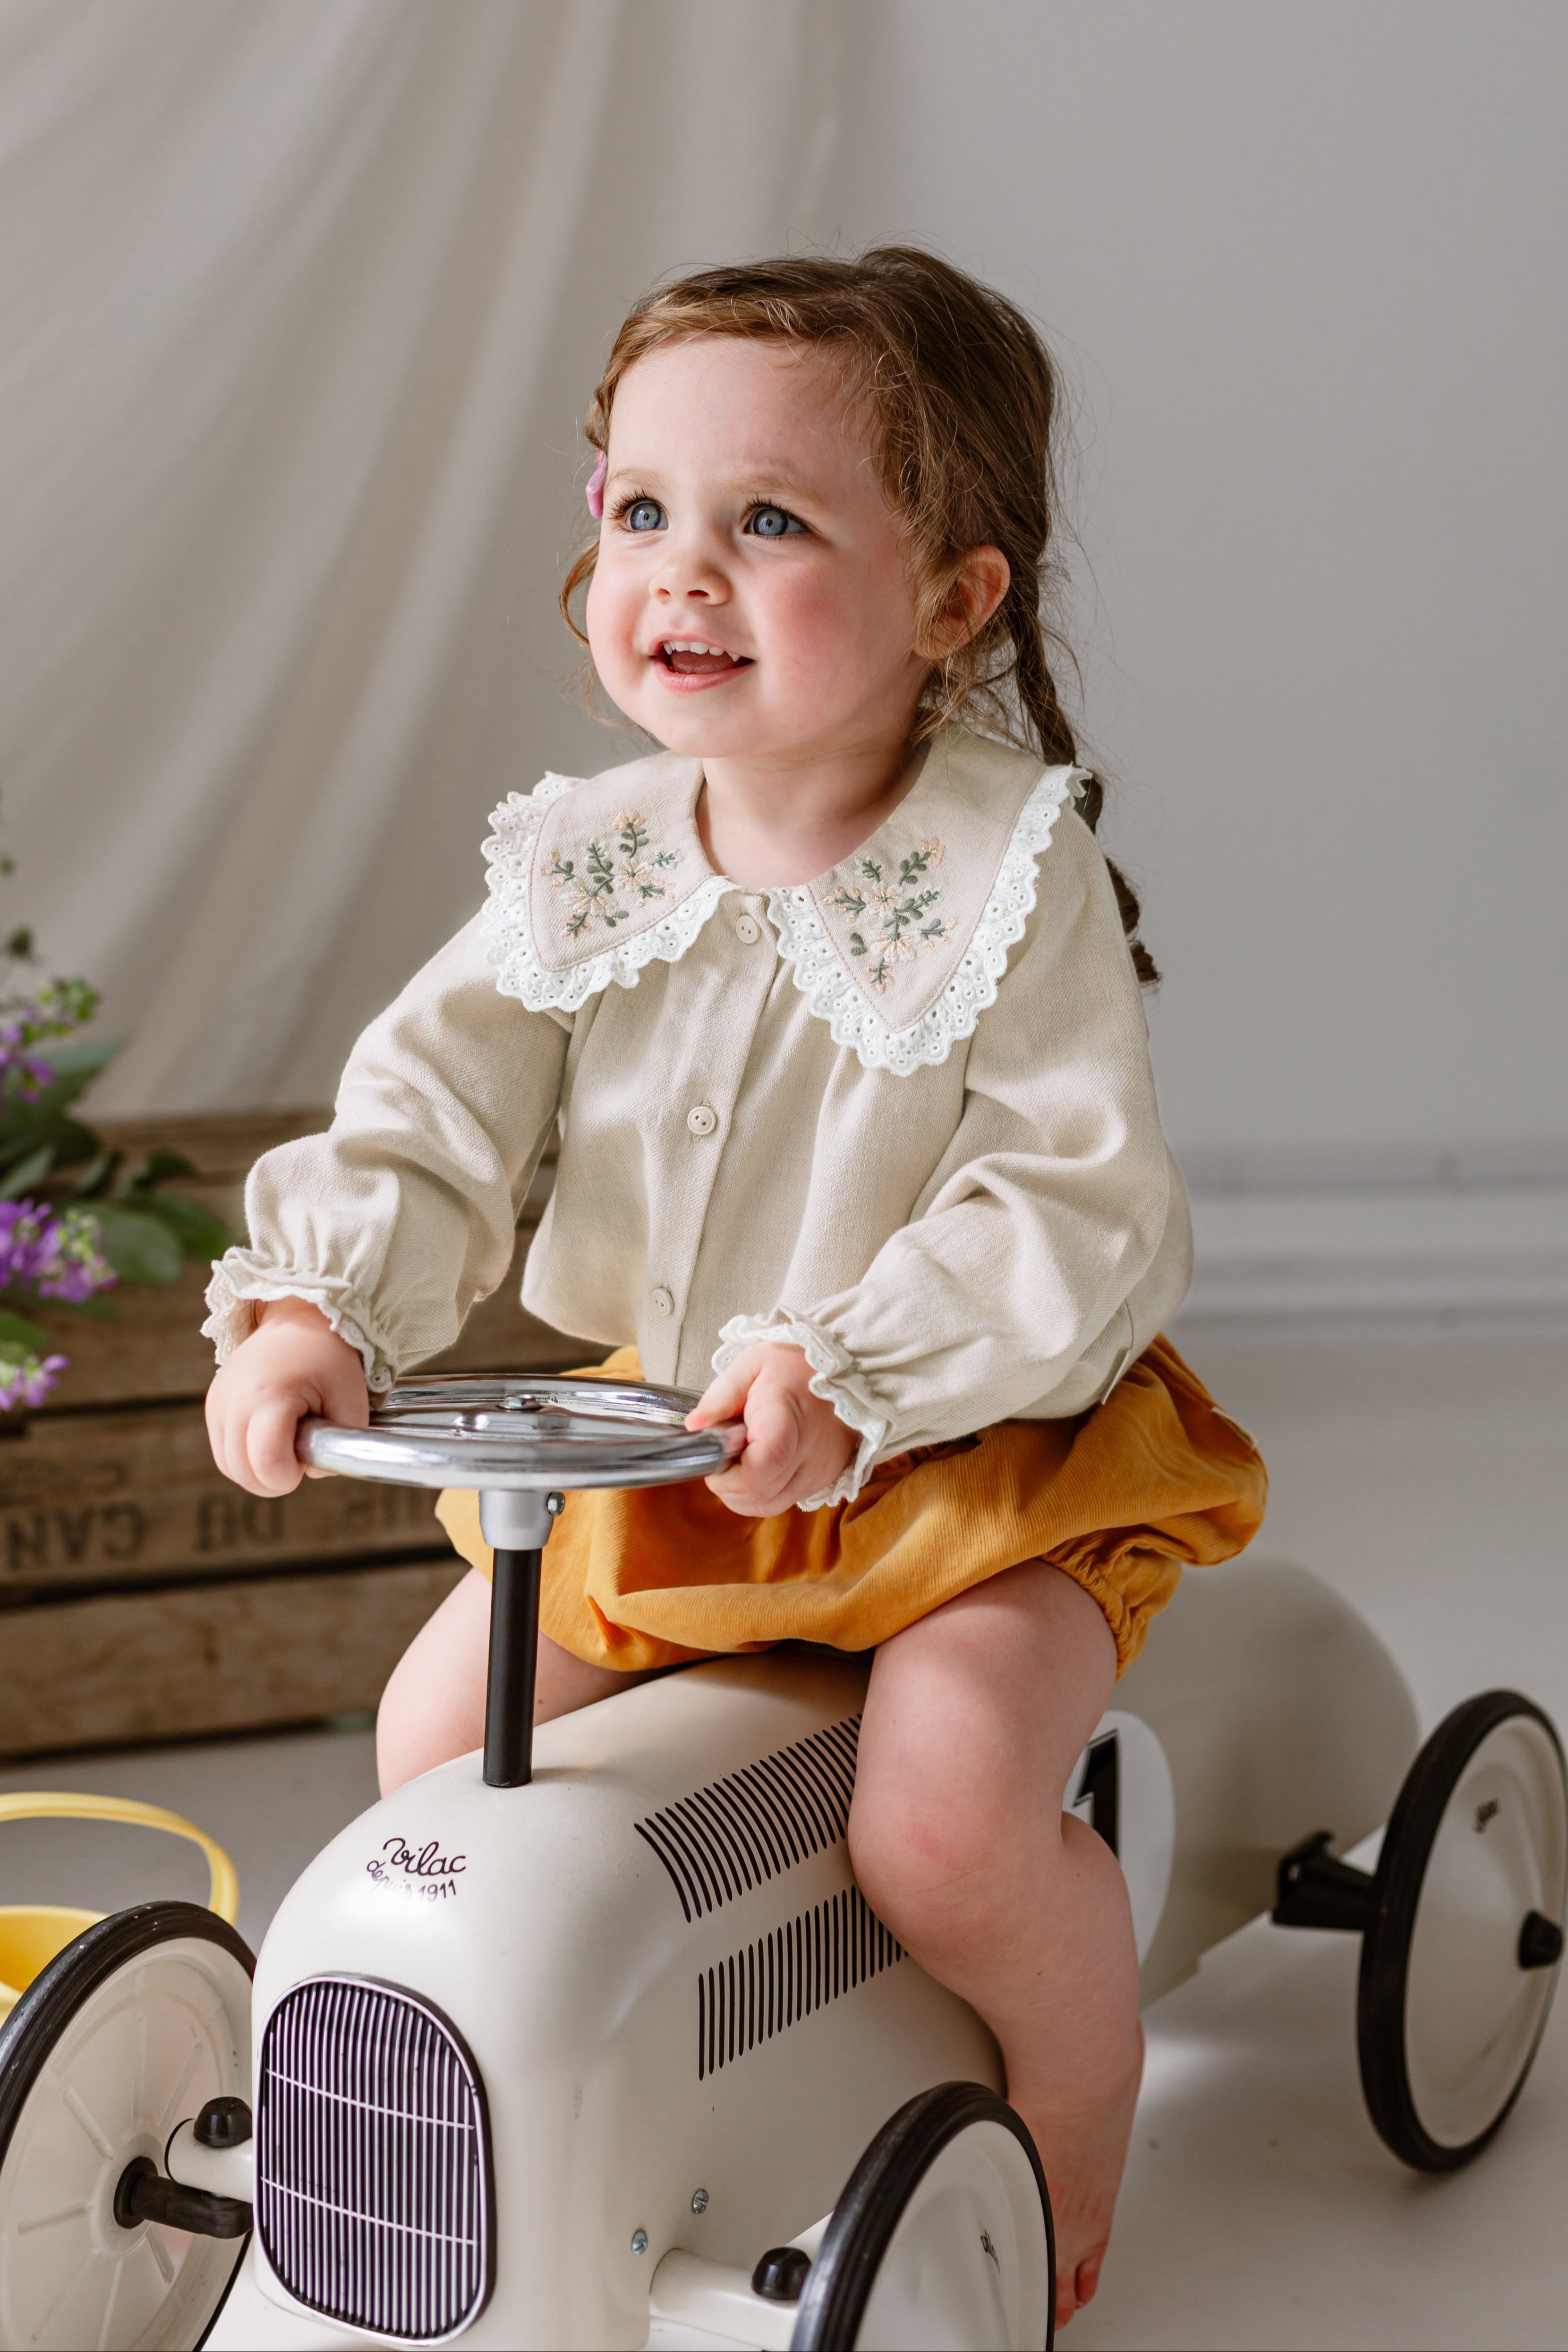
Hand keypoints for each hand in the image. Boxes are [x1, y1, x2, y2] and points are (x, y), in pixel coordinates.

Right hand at [205, 1296, 368, 1497]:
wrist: (300, 1321)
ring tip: (287, 1441)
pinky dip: (246, 1456)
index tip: (307, 1458)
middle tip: (301, 1450)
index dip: (290, 1476)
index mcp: (269, 1394)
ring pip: (229, 1467)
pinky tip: (269, 1435)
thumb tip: (314, 1471)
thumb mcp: (352, 1400)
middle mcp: (233, 1400)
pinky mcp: (212, 1404)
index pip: (267, 1463)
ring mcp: (217, 1402)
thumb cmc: (329, 1358)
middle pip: (243, 1473)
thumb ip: (341, 1446)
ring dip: (259, 1469)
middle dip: (276, 1477)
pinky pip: (223, 1451)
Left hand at [686, 1342, 853, 1515]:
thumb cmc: (794, 1363)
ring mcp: (821, 1469)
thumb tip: (694, 1426)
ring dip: (743, 1494)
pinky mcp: (825, 1477)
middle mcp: (811, 1452)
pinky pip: (785, 1501)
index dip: (728, 1478)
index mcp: (788, 1418)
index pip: (759, 1470)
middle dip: (729, 1485)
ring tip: (740, 1460)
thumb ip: (720, 1396)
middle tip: (723, 1456)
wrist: (845, 1365)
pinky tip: (758, 1467)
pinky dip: (763, 1493)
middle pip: (760, 1495)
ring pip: (770, 1506)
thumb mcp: (751, 1364)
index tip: (715, 1460)